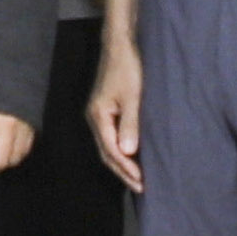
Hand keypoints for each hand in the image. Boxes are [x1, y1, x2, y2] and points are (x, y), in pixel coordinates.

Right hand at [91, 36, 146, 188]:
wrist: (120, 47)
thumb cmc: (128, 69)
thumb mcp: (133, 97)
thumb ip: (130, 124)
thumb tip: (128, 153)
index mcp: (98, 116)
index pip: (111, 150)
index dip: (127, 168)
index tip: (142, 181)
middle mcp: (94, 119)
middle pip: (106, 153)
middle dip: (123, 172)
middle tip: (142, 188)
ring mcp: (98, 115)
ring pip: (108, 147)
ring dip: (122, 164)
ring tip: (138, 179)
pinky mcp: (105, 111)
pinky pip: (111, 138)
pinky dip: (122, 152)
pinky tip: (133, 157)